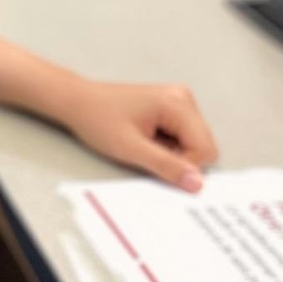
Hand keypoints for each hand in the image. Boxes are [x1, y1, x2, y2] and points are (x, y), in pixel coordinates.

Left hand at [61, 80, 218, 191]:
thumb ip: (166, 166)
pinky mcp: (170, 108)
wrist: (77, 102)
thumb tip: (197, 183)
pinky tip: (144, 138)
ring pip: (193, 144)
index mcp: (177, 103)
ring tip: (143, 143)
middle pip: (202, 146)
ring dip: (171, 153)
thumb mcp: (131, 149)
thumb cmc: (98, 119)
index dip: (184, 165)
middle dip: (179, 158)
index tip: (155, 162)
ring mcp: (177, 101)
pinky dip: (166, 146)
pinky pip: (182, 138)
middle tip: (147, 151)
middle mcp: (182, 98)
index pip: (206, 149)